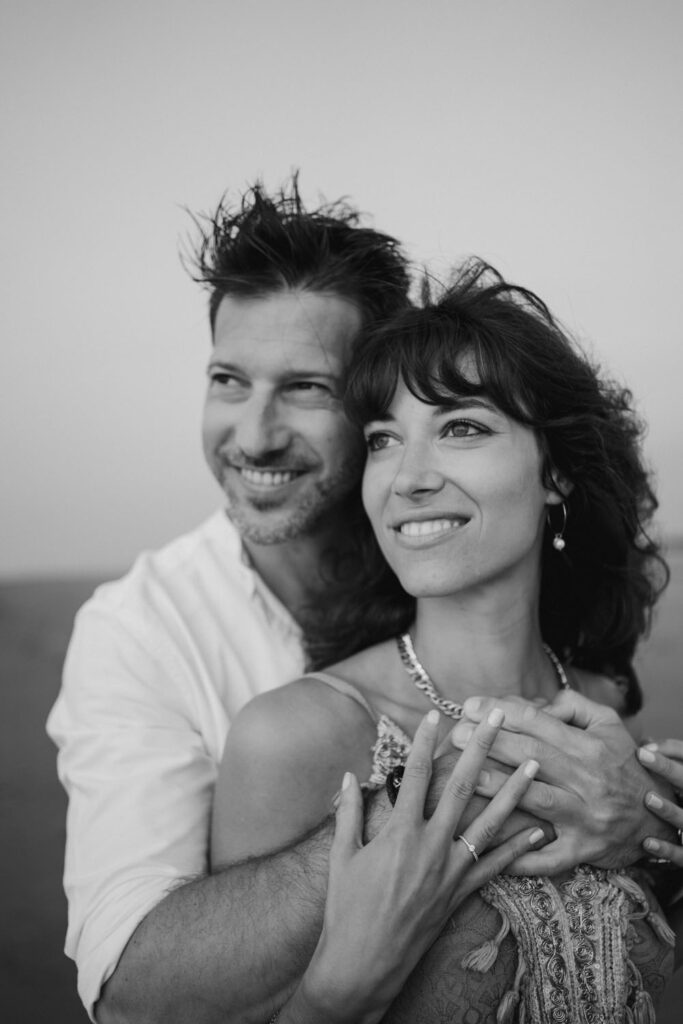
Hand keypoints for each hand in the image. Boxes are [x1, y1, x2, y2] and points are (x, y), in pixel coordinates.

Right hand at [291, 708, 543, 1023]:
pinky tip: (539, 830)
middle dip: (482, 748)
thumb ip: (347, 812)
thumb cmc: (346, 908)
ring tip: (535, 763)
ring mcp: (449, 870)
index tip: (436, 714)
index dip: (425, 741)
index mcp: (398, 832)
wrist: (362, 964)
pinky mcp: (460, 894)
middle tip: (499, 718)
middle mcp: (430, 845)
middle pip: (461, 787)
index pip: (415, 775)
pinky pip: (495, 866)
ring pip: (489, 822)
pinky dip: (518, 847)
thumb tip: (349, 776)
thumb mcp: (342, 855)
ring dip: (514, 790)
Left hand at [450, 690, 675, 873]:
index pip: (537, 721)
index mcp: (589, 746)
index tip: (469, 706)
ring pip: (536, 800)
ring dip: (499, 788)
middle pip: (531, 757)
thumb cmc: (623, 765)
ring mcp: (584, 817)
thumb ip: (574, 706)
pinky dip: (520, 856)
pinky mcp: (583, 849)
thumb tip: (539, 701)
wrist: (656, 817)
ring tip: (468, 777)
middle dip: (490, 743)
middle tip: (455, 734)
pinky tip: (489, 849)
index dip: (500, 711)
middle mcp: (587, 780)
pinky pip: (548, 856)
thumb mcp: (609, 725)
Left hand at [638, 740, 682, 865]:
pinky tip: (647, 842)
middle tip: (642, 755)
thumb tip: (646, 743)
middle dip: (668, 769)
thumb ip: (671, 759)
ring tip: (648, 798)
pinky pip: (682, 855)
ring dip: (668, 809)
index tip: (643, 747)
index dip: (670, 751)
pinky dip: (667, 849)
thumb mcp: (682, 780)